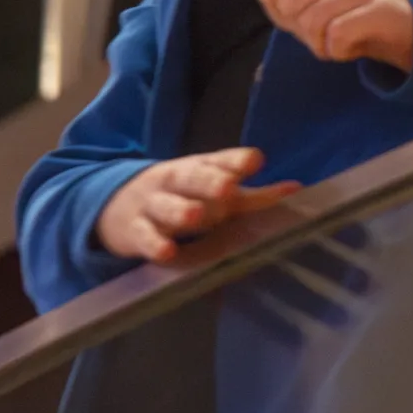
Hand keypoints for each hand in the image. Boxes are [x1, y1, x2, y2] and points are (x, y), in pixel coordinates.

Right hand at [95, 147, 301, 264]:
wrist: (115, 206)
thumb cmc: (180, 199)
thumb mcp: (213, 192)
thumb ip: (254, 195)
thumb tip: (297, 188)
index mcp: (196, 169)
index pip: (216, 161)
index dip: (235, 161)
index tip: (256, 160)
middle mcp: (174, 182)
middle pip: (190, 178)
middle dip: (208, 181)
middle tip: (227, 188)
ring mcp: (151, 205)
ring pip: (165, 207)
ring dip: (180, 211)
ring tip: (196, 217)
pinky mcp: (134, 231)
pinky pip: (144, 237)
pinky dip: (154, 244)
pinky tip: (166, 252)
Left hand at [238, 0, 412, 73]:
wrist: (407, 33)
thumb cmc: (352, 11)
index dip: (284, 18)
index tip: (311, 18)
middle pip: (289, 8)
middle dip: (303, 32)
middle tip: (329, 33)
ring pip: (314, 21)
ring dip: (323, 44)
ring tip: (342, 40)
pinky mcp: (384, 8)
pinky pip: (338, 35)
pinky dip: (339, 50)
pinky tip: (355, 47)